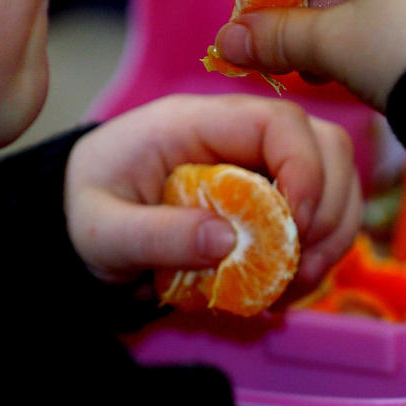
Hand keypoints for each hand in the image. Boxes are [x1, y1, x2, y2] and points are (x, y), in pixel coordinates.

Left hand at [64, 93, 361, 289]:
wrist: (71, 217)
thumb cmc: (83, 210)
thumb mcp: (102, 231)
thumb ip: (157, 235)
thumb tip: (227, 242)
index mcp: (197, 122)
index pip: (279, 121)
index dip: (304, 169)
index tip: (296, 225)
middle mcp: (240, 133)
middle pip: (325, 144)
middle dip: (329, 206)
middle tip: (300, 263)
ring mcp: (260, 161)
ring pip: (335, 176)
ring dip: (332, 231)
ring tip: (296, 280)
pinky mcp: (270, 192)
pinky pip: (321, 210)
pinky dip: (319, 249)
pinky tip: (288, 284)